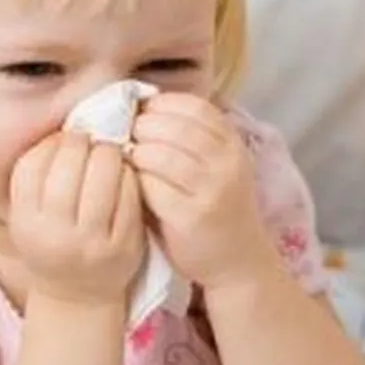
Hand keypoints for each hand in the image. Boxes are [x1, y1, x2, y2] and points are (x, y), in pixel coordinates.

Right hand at [9, 132, 145, 306]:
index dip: (52, 143)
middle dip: (82, 143)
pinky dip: (128, 174)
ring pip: (103, 175)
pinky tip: (124, 172)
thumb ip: (37, 176)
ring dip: (108, 153)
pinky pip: (130, 193)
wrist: (77, 297)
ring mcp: (93, 242)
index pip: (34, 165)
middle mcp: (56, 235)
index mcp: (25, 223)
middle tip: (90, 139)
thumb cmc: (51, 243)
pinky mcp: (124, 245)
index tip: (64, 139)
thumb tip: (65, 128)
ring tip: (107, 151)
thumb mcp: (30, 216)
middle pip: (69, 166)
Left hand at [130, 94, 268, 288]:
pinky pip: (152, 186)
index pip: (193, 105)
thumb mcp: (214, 165)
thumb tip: (140, 108)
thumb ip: (187, 138)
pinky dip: (136, 180)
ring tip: (129, 158)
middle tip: (127, 135)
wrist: (237, 260)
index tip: (142, 112)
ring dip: (136, 152)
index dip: (161, 104)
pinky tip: (132, 184)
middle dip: (143, 126)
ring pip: (159, 154)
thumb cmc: (214, 206)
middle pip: (173, 126)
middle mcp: (227, 162)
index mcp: (232, 143)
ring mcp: (211, 189)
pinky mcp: (191, 215)